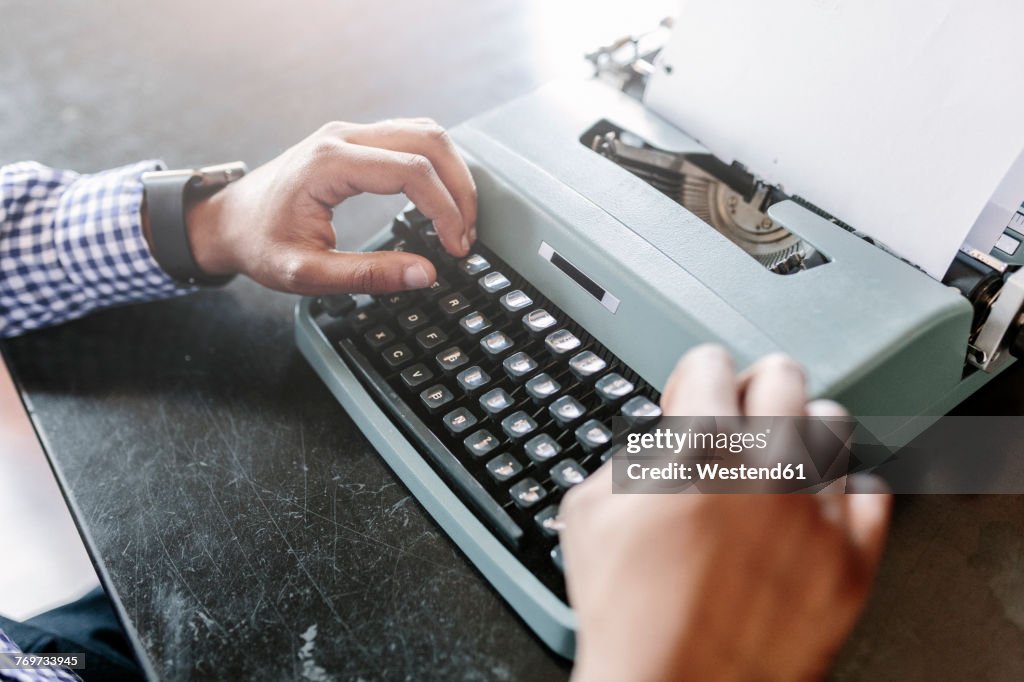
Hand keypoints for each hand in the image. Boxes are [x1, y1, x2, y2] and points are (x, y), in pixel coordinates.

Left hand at [182, 118, 475, 293]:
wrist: (228, 221)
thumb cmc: (259, 244)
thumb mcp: (307, 274)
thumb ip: (367, 276)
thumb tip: (425, 274)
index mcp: (329, 164)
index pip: (411, 172)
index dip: (445, 210)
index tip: (455, 248)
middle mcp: (343, 137)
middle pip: (429, 141)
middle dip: (460, 190)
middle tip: (466, 236)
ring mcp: (351, 133)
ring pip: (427, 132)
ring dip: (454, 174)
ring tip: (461, 220)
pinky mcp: (357, 140)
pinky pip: (412, 137)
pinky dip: (438, 166)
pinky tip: (442, 199)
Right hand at [560, 345, 891, 681]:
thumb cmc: (628, 613)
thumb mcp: (590, 512)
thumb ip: (631, 458)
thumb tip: (662, 447)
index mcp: (697, 445)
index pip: (710, 363)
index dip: (693, 379)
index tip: (694, 396)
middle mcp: (765, 466)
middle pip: (784, 376)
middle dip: (753, 390)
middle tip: (740, 419)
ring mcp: (815, 513)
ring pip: (833, 426)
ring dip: (801, 437)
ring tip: (779, 466)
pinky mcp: (852, 560)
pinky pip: (873, 495)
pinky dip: (844, 497)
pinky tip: (814, 511)